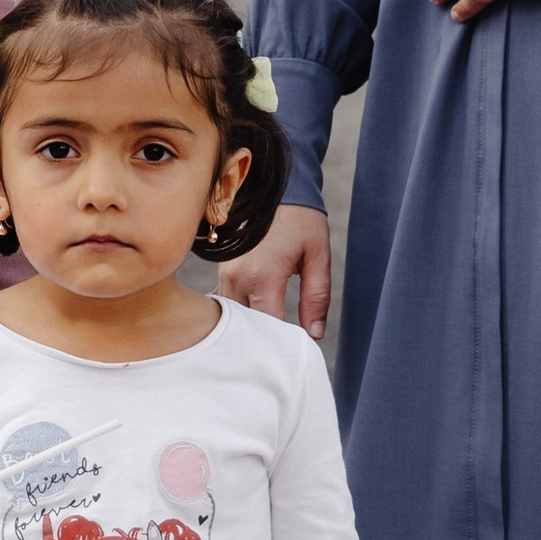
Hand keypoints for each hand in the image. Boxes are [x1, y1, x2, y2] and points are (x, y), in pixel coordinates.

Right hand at [221, 201, 330, 345]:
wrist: (272, 187)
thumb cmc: (300, 219)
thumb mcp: (317, 256)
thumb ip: (316, 298)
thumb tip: (314, 335)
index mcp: (263, 276)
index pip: (269, 328)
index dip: (283, 345)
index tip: (299, 350)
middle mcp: (237, 279)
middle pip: (249, 329)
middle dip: (267, 341)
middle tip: (285, 351)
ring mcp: (225, 275)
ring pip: (236, 320)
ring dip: (254, 328)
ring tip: (274, 337)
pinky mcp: (223, 272)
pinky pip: (231, 305)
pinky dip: (245, 316)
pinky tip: (262, 319)